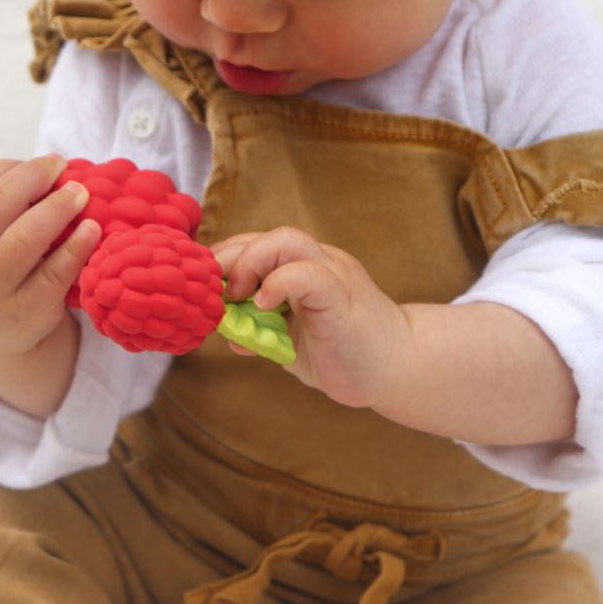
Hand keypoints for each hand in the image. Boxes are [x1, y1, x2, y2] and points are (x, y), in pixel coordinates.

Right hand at [0, 154, 100, 370]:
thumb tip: (52, 164)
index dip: (18, 166)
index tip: (48, 163)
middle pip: (3, 201)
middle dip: (38, 177)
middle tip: (66, 170)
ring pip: (27, 235)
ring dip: (59, 207)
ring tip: (82, 194)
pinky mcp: (29, 307)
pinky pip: (57, 271)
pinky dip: (78, 246)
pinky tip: (93, 229)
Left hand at [212, 227, 411, 408]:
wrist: (397, 368)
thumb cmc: (346, 353)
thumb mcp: (292, 341)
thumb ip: (262, 331)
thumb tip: (226, 332)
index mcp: (307, 268)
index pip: (259, 244)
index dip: (227, 259)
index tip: (205, 286)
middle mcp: (321, 262)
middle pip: (269, 236)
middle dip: (230, 258)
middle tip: (213, 291)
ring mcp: (334, 274)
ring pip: (288, 241)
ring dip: (250, 264)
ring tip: (237, 296)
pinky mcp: (342, 297)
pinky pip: (308, 274)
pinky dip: (278, 283)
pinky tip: (262, 305)